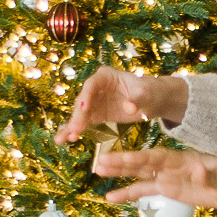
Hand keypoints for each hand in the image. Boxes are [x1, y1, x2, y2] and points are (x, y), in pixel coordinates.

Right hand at [55, 66, 187, 143]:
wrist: (153, 100)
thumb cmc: (150, 91)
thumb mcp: (146, 94)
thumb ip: (137, 99)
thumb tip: (128, 107)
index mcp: (106, 76)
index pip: (92, 84)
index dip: (87, 96)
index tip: (84, 108)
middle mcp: (96, 87)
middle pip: (83, 100)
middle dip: (78, 116)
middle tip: (75, 129)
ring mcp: (95, 101)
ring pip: (80, 113)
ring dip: (72, 126)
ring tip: (63, 139)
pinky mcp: (97, 114)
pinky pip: (84, 122)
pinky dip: (75, 130)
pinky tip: (64, 140)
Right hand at [98, 149, 216, 216]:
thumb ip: (210, 176)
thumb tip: (199, 169)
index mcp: (183, 159)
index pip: (157, 157)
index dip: (139, 158)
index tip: (122, 158)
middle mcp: (171, 165)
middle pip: (143, 162)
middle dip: (122, 163)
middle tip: (99, 162)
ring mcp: (167, 176)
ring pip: (140, 173)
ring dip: (120, 172)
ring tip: (98, 171)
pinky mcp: (167, 188)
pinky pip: (144, 190)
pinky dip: (128, 193)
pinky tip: (110, 197)